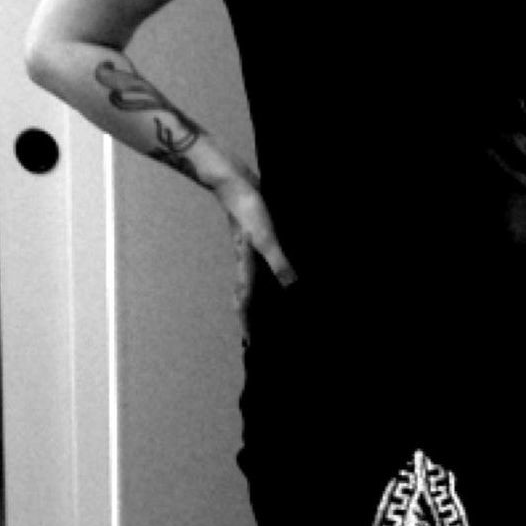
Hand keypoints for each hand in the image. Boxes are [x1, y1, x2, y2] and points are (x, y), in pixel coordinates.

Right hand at [216, 178, 295, 343]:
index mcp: (246, 266)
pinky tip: (277, 272)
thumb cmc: (248, 210)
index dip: (247, 322)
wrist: (235, 183)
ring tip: (268, 309)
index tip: (250, 343)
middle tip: (255, 334)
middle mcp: (246, 262)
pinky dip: (267, 274)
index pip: (244, 301)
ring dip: (257, 296)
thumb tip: (291, 286)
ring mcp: (250, 250)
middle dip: (249, 315)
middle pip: (246, 294)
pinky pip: (261, 263)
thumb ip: (278, 262)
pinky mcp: (257, 237)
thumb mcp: (266, 238)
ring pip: (253, 280)